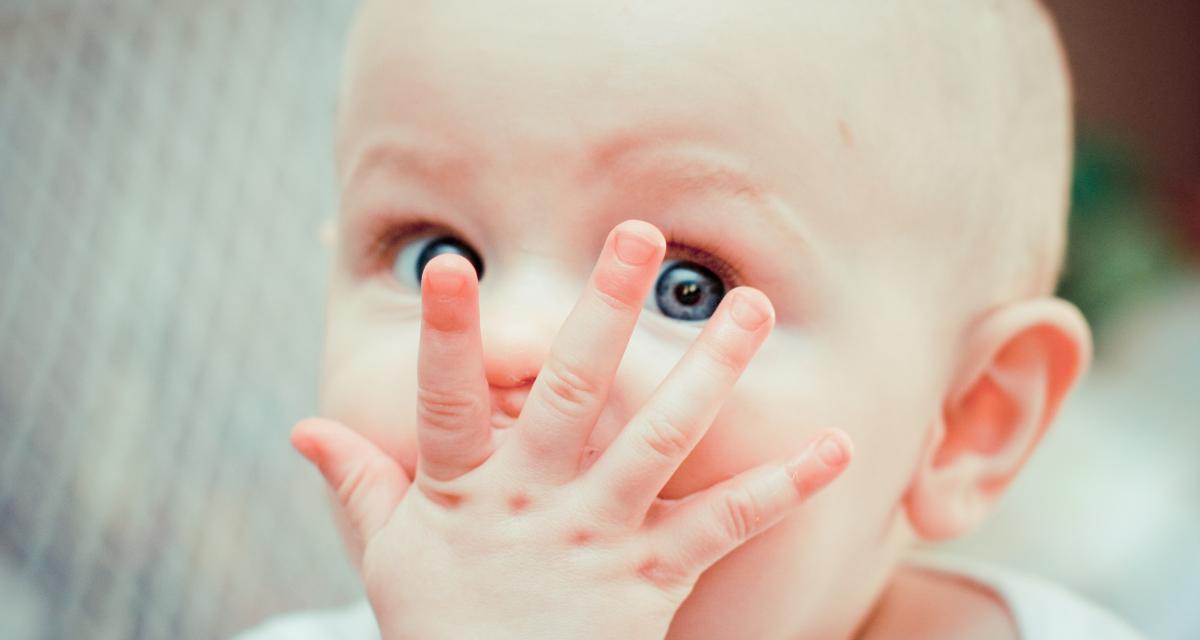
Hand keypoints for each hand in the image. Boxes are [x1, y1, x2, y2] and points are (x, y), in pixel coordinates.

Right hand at [292, 220, 852, 638]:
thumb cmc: (445, 627)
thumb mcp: (388, 559)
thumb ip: (356, 486)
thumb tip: (301, 427)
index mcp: (463, 492)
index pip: (444, 404)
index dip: (446, 339)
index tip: (453, 269)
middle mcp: (537, 503)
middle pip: (571, 395)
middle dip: (603, 312)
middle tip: (638, 234)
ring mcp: (600, 538)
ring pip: (659, 440)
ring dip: (708, 371)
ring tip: (753, 307)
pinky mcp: (653, 578)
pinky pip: (723, 526)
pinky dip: (782, 486)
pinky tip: (837, 446)